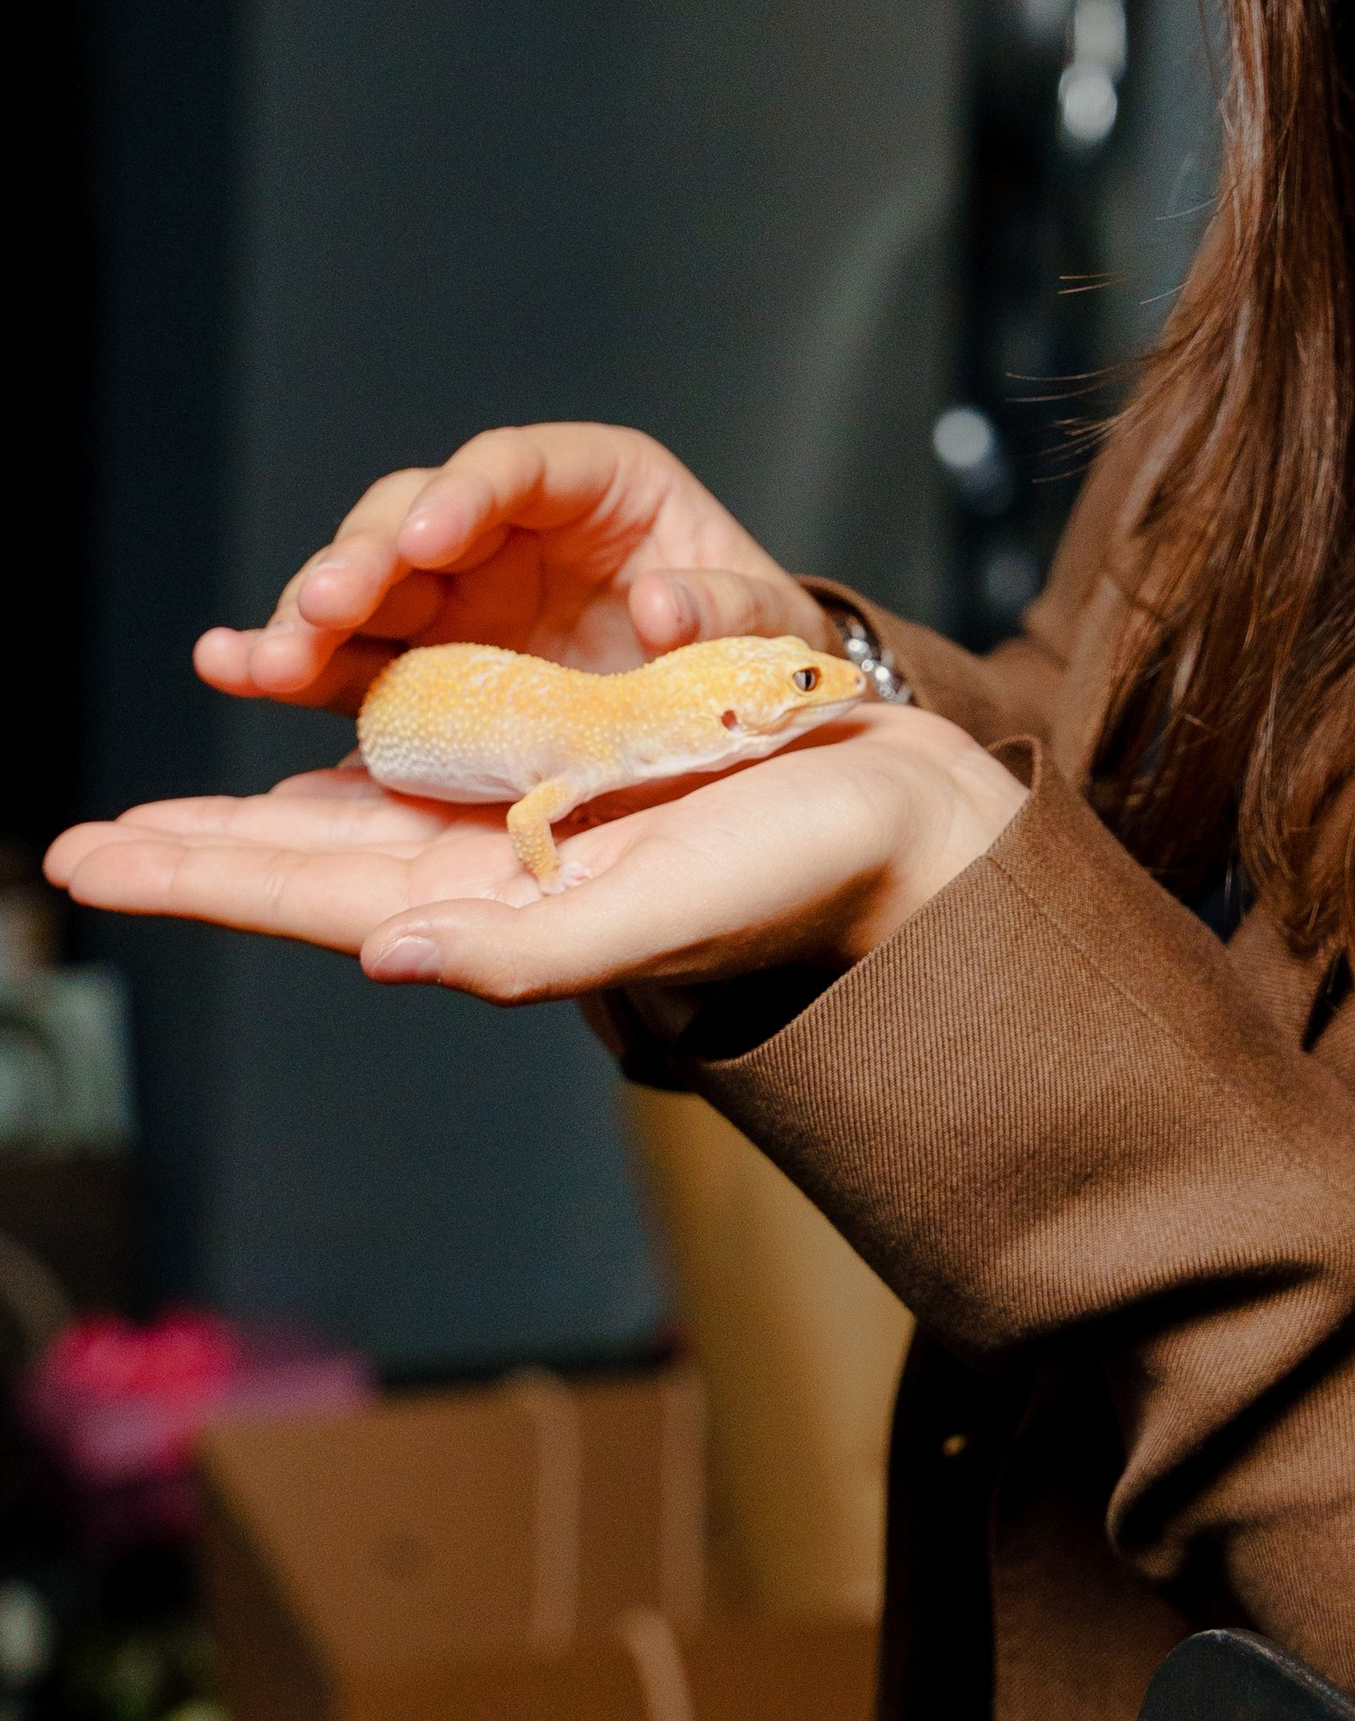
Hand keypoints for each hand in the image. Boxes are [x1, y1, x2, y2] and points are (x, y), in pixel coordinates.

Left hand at [45, 707, 1028, 1001]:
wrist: (906, 832)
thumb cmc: (804, 874)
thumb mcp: (668, 909)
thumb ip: (530, 949)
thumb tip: (387, 958)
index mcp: (505, 910)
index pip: (314, 899)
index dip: (199, 876)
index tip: (89, 861)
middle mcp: (500, 875)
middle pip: (310, 863)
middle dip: (196, 852)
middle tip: (81, 850)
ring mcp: (533, 831)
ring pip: (356, 821)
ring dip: (255, 820)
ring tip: (163, 820)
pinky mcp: (576, 783)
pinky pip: (434, 775)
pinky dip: (357, 767)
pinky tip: (320, 761)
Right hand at [195, 421, 832, 718]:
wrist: (739, 723)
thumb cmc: (756, 650)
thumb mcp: (768, 628)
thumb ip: (726, 612)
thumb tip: (664, 605)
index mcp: (603, 486)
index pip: (520, 465)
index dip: (466, 492)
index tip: (429, 533)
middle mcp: (513, 527)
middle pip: (415, 515)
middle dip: (364, 557)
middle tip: (325, 606)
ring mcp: (460, 594)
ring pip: (364, 583)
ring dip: (309, 616)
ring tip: (260, 660)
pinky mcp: (427, 662)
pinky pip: (349, 657)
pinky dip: (293, 662)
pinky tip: (232, 667)